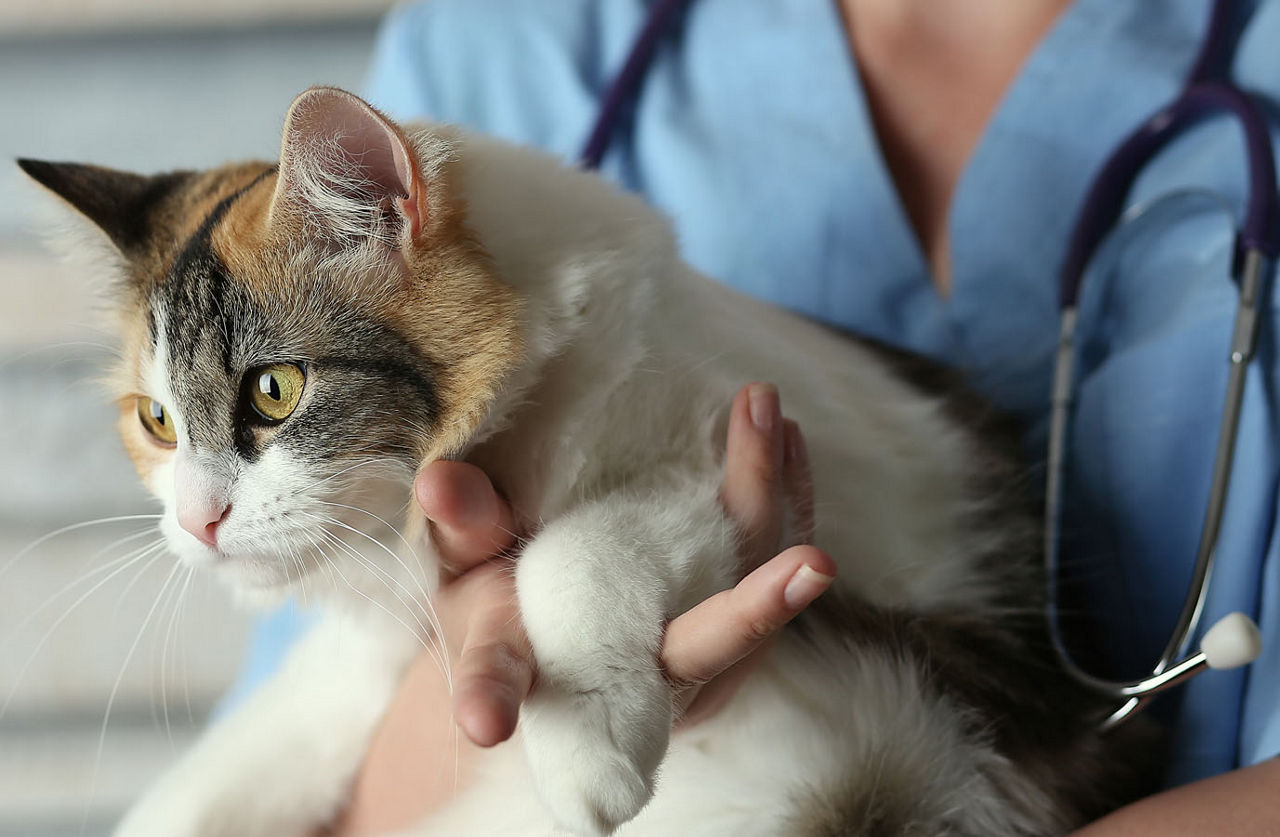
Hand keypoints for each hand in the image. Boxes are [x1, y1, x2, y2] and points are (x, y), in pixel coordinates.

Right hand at [330, 383, 832, 833]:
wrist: (557, 633)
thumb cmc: (501, 600)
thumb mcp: (463, 566)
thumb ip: (461, 526)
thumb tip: (441, 479)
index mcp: (533, 663)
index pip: (505, 679)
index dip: (493, 696)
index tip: (487, 719)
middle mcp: (622, 676)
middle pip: (696, 651)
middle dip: (753, 613)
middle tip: (810, 560)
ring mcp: (684, 658)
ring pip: (749, 603)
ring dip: (775, 513)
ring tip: (775, 421)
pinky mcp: (720, 629)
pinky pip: (761, 570)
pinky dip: (783, 506)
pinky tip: (788, 442)